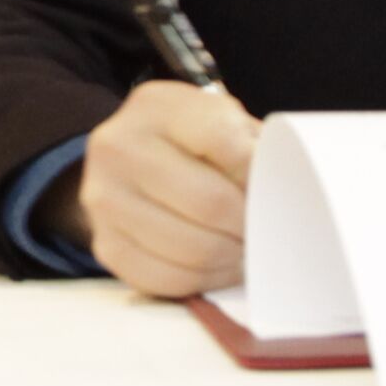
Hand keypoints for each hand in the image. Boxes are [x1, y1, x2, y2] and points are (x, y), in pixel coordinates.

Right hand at [61, 81, 259, 300]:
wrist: (128, 161)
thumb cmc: (190, 142)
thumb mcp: (219, 120)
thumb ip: (250, 146)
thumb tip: (280, 196)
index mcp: (155, 106)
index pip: (222, 139)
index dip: (258, 170)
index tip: (273, 183)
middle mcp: (119, 148)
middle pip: (210, 202)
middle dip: (249, 223)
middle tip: (264, 227)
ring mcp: (105, 200)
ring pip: (191, 249)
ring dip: (230, 256)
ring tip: (243, 247)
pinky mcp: (105, 245)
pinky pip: (167, 279)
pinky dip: (204, 279)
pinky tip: (218, 266)